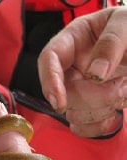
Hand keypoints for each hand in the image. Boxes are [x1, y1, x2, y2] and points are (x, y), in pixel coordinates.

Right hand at [38, 7, 126, 136]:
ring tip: (124, 89)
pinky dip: (98, 125)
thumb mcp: (124, 22)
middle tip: (120, 85)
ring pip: (73, 114)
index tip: (59, 102)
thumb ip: (111, 43)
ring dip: (102, 109)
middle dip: (92, 97)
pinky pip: (82, 127)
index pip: (48, 60)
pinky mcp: (86, 108)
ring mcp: (78, 90)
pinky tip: (113, 111)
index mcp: (72, 42)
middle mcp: (70, 68)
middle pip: (63, 94)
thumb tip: (95, 74)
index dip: (49, 82)